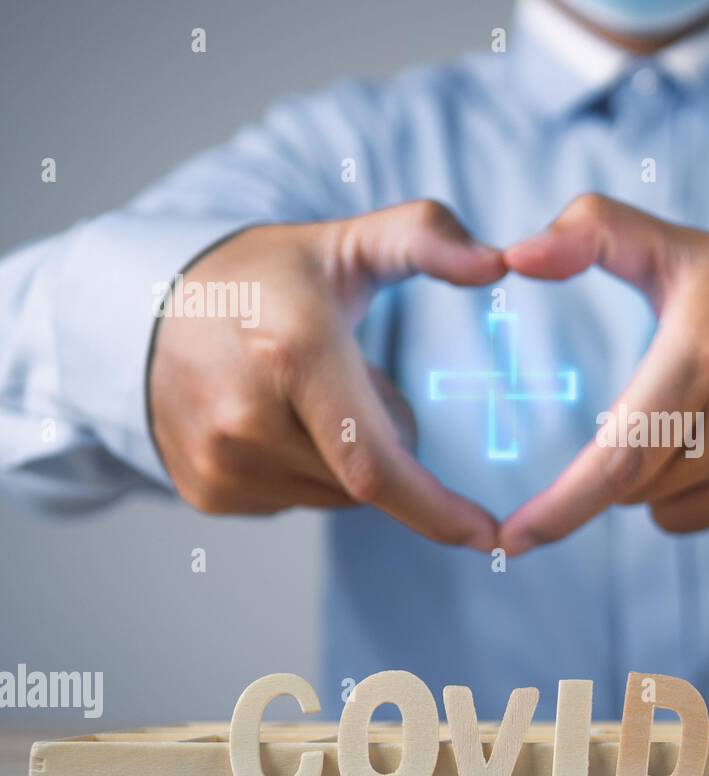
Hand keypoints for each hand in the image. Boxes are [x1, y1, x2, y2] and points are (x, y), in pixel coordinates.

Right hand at [148, 200, 502, 550]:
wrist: (142, 308)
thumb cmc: (266, 277)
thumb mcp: (348, 242)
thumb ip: (428, 236)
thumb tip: (498, 262)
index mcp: (292, 353)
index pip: (376, 463)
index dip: (437, 509)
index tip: (489, 536)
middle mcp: (247, 418)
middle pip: (367, 477)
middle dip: (387, 442)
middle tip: (359, 383)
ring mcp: (221, 462)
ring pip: (336, 494)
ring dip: (349, 459)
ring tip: (305, 393)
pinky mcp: (207, 492)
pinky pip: (297, 500)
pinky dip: (310, 470)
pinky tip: (276, 419)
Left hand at [499, 194, 708, 554]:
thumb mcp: (676, 250)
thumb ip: (591, 232)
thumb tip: (517, 254)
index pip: (622, 456)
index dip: (563, 507)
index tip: (514, 541)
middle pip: (639, 489)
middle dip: (628, 459)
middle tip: (667, 404)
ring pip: (677, 516)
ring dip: (671, 482)